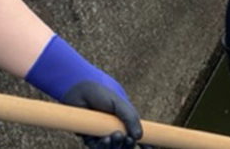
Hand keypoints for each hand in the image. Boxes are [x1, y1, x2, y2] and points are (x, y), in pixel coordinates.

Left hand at [27, 36, 151, 148]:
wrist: (78, 88)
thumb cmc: (100, 91)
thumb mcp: (120, 103)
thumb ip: (130, 118)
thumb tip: (139, 137)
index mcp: (124, 118)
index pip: (136, 134)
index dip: (144, 143)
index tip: (150, 148)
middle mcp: (113, 127)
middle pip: (125, 144)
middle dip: (128, 145)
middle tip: (128, 139)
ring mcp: (101, 133)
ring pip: (112, 148)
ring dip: (116, 146)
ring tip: (115, 137)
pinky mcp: (88, 136)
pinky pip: (97, 147)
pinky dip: (102, 146)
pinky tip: (104, 140)